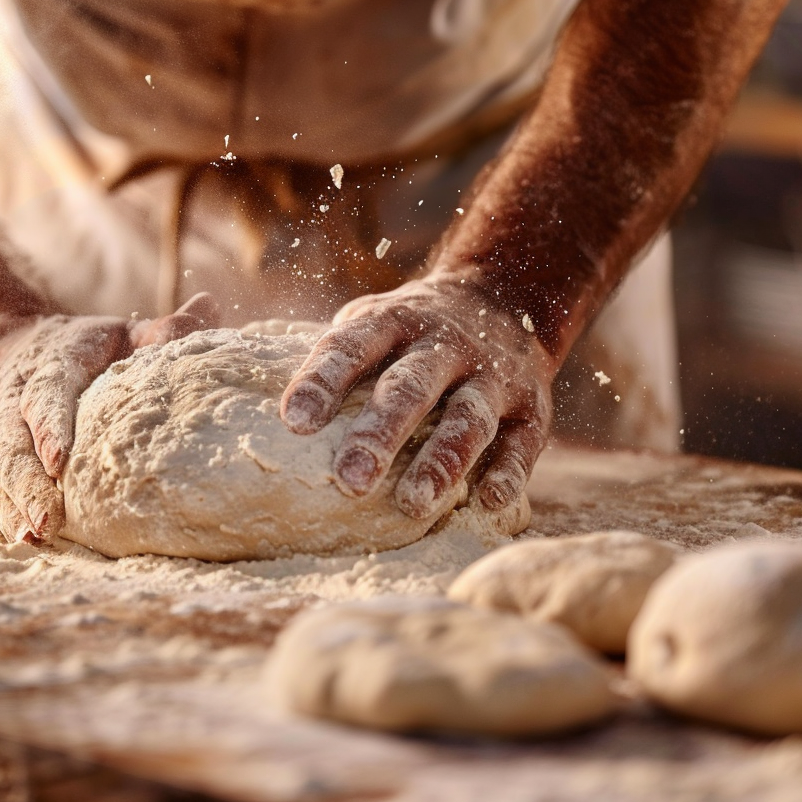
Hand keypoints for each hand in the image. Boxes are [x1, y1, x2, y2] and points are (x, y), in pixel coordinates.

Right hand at [0, 293, 217, 542]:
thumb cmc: (81, 351)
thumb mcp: (120, 333)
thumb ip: (162, 331)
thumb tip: (210, 307)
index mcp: (49, 364)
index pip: (46, 393)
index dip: (50, 425)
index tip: (59, 459)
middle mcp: (10, 399)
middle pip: (12, 441)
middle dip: (29, 482)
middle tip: (50, 519)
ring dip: (14, 503)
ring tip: (36, 535)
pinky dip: (0, 514)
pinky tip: (22, 538)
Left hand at [280, 275, 558, 518]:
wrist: (504, 298)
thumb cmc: (412, 330)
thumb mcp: (374, 319)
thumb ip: (335, 355)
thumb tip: (268, 407)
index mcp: (396, 320)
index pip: (354, 345)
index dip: (324, 380)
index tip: (294, 421)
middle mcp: (446, 344)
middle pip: (412, 386)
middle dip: (381, 432)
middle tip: (350, 478)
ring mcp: (493, 375)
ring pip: (468, 417)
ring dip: (441, 460)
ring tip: (412, 503)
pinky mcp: (533, 406)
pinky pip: (523, 442)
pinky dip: (509, 471)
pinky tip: (488, 500)